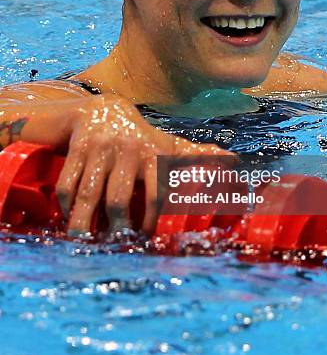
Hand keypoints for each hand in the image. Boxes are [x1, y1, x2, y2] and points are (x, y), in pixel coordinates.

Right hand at [55, 93, 232, 235]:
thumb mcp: (167, 145)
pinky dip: (65, 204)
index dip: (150, 221)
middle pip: (117, 200)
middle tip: (112, 245)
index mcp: (154, 154)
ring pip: (88, 194)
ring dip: (82, 224)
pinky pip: (69, 183)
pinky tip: (68, 217)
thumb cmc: (140, 137)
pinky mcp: (78, 146)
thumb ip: (197, 155)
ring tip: (83, 241)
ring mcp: (101, 148)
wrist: (101, 109)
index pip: (156, 193)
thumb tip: (233, 160)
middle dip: (114, 227)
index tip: (145, 238)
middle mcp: (129, 149)